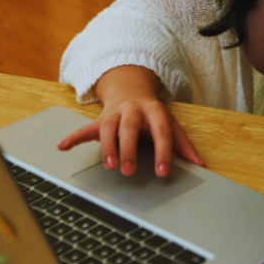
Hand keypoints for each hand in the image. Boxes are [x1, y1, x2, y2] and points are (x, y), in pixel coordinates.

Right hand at [57, 66, 203, 175]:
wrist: (130, 91)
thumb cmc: (153, 115)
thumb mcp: (171, 125)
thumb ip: (183, 145)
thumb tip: (201, 165)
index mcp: (154, 111)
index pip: (161, 130)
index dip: (163, 151)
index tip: (162, 172)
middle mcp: (133, 110)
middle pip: (129, 127)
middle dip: (128, 148)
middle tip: (128, 171)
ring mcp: (114, 114)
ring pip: (107, 127)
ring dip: (106, 146)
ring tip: (109, 165)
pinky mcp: (99, 120)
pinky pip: (85, 128)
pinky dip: (73, 137)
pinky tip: (63, 146)